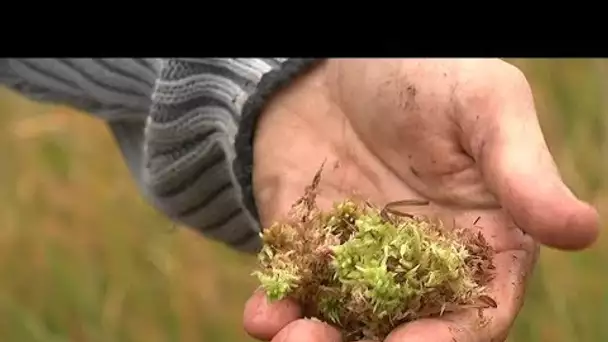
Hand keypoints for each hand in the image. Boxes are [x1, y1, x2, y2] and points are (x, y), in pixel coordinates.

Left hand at [242, 59, 599, 341]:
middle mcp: (417, 262)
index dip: (446, 338)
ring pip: (344, 321)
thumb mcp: (483, 106)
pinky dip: (277, 310)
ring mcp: (358, 257)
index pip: (473, 312)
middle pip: (401, 330)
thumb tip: (581, 229)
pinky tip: (263, 314)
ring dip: (316, 340)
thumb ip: (521, 170)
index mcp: (477, 240)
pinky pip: (294, 288)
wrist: (338, 63)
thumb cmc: (426, 74)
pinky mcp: (308, 244)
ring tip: (291, 338)